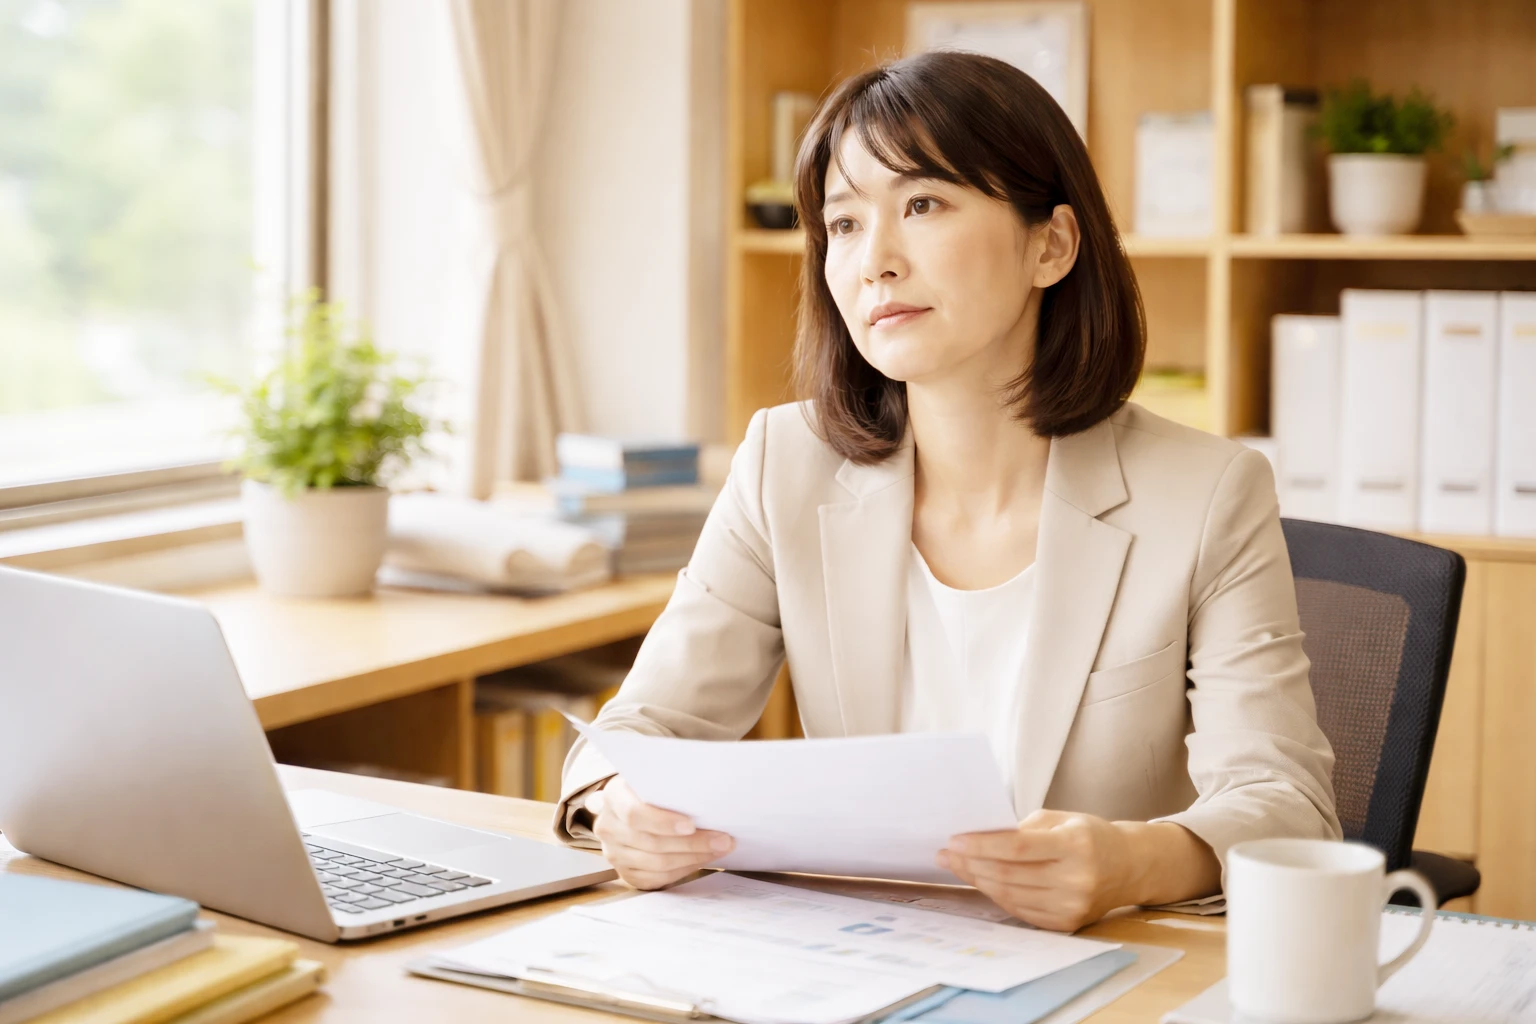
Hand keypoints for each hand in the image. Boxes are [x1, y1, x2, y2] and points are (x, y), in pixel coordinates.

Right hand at [590, 776, 734, 889]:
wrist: (633, 803)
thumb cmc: (653, 788)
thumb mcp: (657, 777)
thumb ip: (673, 785)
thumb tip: (711, 797)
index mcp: (613, 796)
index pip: (635, 814)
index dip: (663, 822)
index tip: (692, 825)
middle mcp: (607, 826)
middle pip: (651, 842)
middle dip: (692, 843)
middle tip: (723, 839)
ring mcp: (613, 853)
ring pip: (657, 864)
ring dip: (693, 858)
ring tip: (720, 848)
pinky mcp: (625, 872)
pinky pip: (656, 879)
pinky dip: (683, 870)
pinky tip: (702, 859)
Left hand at [938, 809, 1142, 931]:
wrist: (1128, 867)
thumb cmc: (1089, 836)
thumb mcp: (1061, 819)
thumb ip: (1023, 829)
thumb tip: (978, 838)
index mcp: (1076, 846)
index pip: (1018, 848)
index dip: (982, 845)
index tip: (954, 840)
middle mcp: (1076, 880)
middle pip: (1009, 875)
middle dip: (971, 864)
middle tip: (946, 853)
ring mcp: (1072, 906)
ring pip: (1010, 896)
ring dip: (978, 880)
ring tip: (957, 866)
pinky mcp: (1066, 924)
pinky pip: (1019, 911)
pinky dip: (996, 895)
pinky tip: (981, 881)